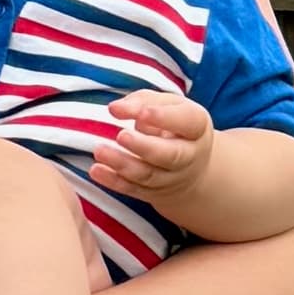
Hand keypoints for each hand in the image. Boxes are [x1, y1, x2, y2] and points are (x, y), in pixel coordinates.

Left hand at [88, 85, 215, 198]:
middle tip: (121, 136)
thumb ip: (142, 102)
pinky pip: (132, 189)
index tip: (142, 112)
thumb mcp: (167, 105)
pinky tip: (96, 170)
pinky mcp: (152, 192)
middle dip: (144, 146)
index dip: (165, 118)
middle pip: (169, 155)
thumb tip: (115, 108)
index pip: (186, 122)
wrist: (188, 166)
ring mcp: (171, 178)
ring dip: (122, 164)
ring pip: (148, 175)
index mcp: (196, 128)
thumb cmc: (172, 124)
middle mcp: (188, 156)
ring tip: (100, 150)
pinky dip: (113, 182)